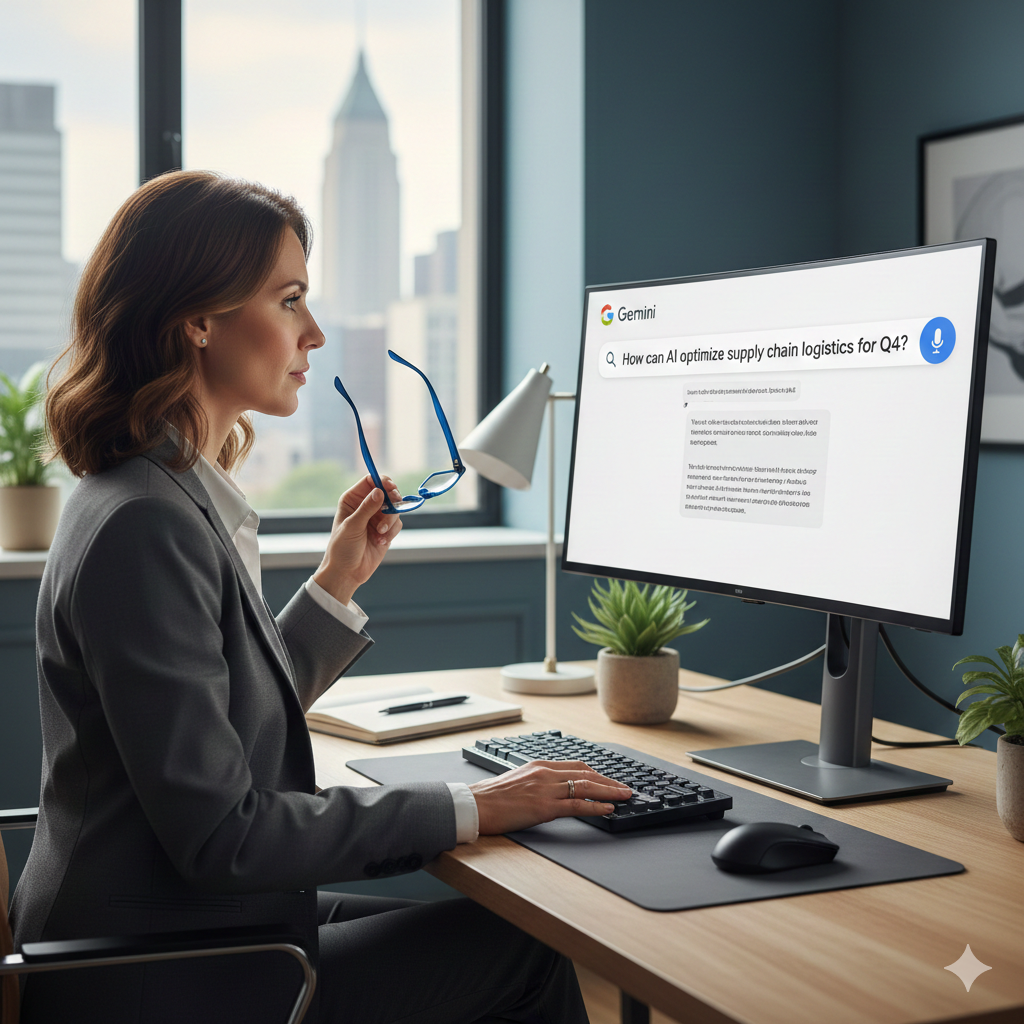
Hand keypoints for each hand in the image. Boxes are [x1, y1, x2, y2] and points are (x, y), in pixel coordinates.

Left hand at [312, 474, 403, 605]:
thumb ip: (367, 508)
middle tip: (393, 507)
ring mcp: (377, 517)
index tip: (390, 488)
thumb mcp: (352, 526)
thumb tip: (380, 491)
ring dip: (390, 520)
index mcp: (352, 499)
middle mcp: (366, 505)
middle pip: (387, 492)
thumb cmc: (342, 548)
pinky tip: (381, 541)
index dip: (382, 482)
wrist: (347, 572)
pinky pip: (397, 523)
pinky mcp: (386, 530)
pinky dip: (392, 532)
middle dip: (392, 501)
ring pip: (395, 508)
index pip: (371, 481)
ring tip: (380, 533)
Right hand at [468, 760, 631, 834]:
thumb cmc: (492, 797)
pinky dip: (596, 806)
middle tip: (626, 787)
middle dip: (609, 781)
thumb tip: (554, 790)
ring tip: (625, 796)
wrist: (476, 805)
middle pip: (586, 773)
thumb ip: (538, 781)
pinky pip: (577, 805)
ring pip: (586, 786)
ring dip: (610, 791)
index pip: (576, 766)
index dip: (597, 773)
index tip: (609, 779)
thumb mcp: (518, 781)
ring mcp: (546, 789)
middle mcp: (545, 773)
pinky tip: (608, 808)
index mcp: (539, 766)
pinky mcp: (544, 807)